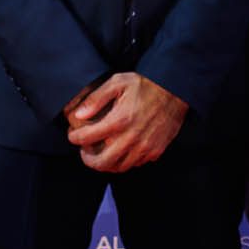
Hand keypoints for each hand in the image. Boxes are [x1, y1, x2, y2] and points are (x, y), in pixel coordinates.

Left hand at [65, 72, 188, 172]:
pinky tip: (120, 150)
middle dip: (87, 159)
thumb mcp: (118, 82)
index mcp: (119, 120)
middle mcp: (131, 138)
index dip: (75, 138)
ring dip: (106, 163)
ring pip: (118, 167)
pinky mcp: (155, 151)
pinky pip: (135, 164)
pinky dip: (124, 161)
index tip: (73, 136)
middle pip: (101, 162)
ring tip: (101, 153)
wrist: (175, 90)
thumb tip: (79, 114)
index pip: (87, 138)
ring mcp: (145, 147)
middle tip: (84, 151)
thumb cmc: (146, 84)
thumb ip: (97, 98)